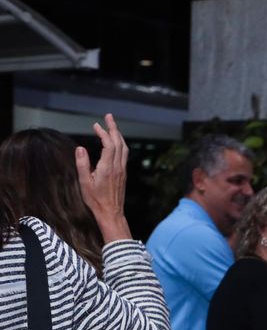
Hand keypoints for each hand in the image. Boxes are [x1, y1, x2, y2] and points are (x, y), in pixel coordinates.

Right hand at [75, 113, 131, 242]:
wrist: (111, 213)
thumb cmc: (96, 200)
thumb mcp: (84, 182)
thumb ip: (82, 164)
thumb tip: (80, 148)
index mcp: (108, 168)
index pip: (109, 144)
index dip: (104, 133)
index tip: (96, 125)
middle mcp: (118, 167)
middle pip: (119, 143)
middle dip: (114, 128)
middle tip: (109, 116)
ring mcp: (122, 170)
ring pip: (124, 148)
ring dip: (118, 135)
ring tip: (112, 126)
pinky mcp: (123, 174)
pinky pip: (124, 154)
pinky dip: (120, 144)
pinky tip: (115, 143)